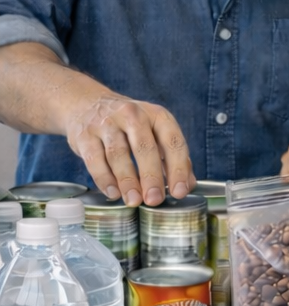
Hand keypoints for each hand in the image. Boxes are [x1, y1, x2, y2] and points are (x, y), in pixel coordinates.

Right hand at [65, 95, 194, 205]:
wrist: (86, 104)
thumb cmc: (128, 125)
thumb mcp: (155, 133)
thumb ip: (172, 158)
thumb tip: (187, 185)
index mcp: (157, 116)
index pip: (173, 142)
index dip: (178, 168)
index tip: (179, 192)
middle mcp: (132, 115)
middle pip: (145, 147)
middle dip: (151, 176)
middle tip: (154, 200)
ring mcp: (106, 123)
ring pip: (118, 154)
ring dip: (127, 180)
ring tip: (133, 200)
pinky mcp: (84, 134)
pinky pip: (94, 159)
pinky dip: (104, 179)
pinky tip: (113, 193)